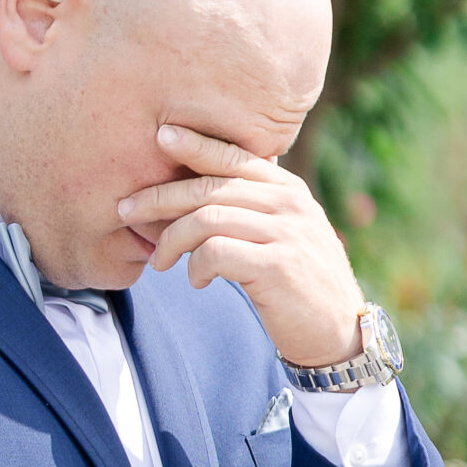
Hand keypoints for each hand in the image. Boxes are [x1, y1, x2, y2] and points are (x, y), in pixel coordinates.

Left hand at [117, 125, 364, 369]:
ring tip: (158, 261)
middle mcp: (289, 204)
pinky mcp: (277, 266)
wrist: (339, 331)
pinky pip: (216, 252)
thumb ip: (254, 210)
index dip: (194, 144)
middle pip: (209, 186)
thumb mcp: (285, 234)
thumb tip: (198, 196)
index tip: (160, 135)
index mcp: (288, 190)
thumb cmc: (300, 284)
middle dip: (160, 197)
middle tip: (126, 210)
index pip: (234, 156)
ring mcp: (285, 233)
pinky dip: (196, 265)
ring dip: (170, 240)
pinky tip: (196, 280)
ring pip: (207, 218)